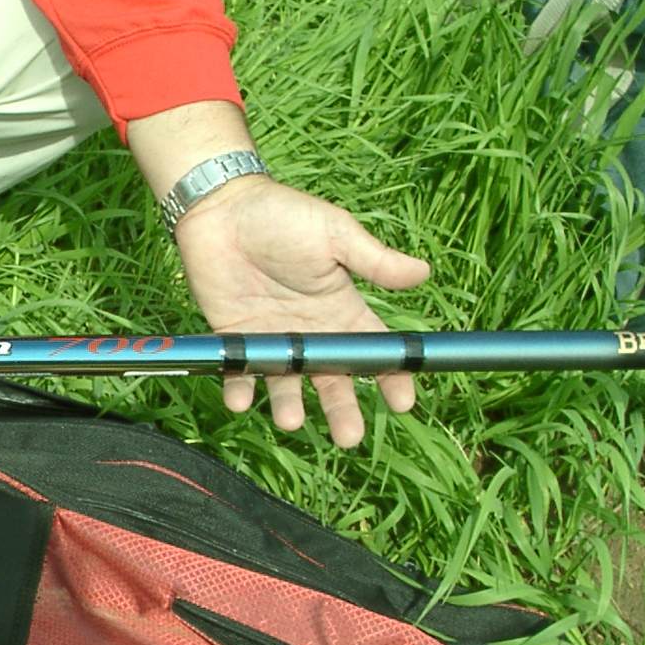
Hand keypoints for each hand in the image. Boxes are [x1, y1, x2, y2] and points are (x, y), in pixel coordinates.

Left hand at [126, 101, 428, 447]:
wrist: (221, 207)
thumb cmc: (283, 216)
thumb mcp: (335, 234)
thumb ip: (374, 260)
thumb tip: (424, 272)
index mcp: (341, 308)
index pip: (372, 351)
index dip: (390, 377)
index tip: (403, 402)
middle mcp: (310, 331)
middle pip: (331, 380)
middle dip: (342, 409)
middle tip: (349, 438)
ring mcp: (272, 337)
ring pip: (285, 383)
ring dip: (288, 405)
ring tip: (291, 420)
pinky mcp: (234, 336)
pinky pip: (238, 371)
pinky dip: (238, 388)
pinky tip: (239, 400)